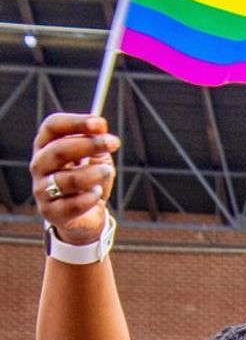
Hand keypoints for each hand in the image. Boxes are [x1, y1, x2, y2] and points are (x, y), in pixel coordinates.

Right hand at [31, 112, 118, 246]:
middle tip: (113, 143)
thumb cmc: (89, 183)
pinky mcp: (51, 212)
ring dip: (94, 173)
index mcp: (46, 145)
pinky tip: (97, 194)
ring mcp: (42, 189)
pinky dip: (91, 197)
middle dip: (89, 144)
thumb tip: (101, 130)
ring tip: (108, 172)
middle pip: (59, 150)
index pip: (53, 126)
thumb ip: (98, 145)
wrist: (84, 217)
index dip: (76, 122)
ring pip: (69, 179)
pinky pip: (74, 204)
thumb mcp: (96, 160)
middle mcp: (39, 165)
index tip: (101, 123)